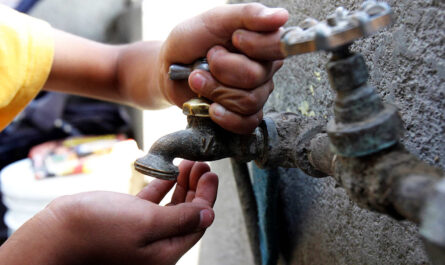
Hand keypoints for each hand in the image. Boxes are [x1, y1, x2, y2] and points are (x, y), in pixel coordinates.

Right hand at [0, 161, 217, 264]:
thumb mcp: (146, 223)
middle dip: (197, 189)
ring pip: (171, 207)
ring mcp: (141, 232)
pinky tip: (168, 173)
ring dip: (182, 185)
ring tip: (189, 164)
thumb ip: (181, 220)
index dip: (207, 197)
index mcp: (165, 252)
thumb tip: (209, 215)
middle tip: (202, 165)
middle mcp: (156, 245)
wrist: (55, 234)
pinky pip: (152, 204)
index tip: (211, 174)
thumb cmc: (98, 230)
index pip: (197, 223)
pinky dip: (162, 187)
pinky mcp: (127, 220)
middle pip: (187, 214)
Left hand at [159, 3, 287, 133]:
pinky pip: (247, 123)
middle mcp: (264, 69)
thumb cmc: (192, 41)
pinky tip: (211, 108)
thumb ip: (248, 15)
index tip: (234, 39)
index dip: (253, 46)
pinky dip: (226, 117)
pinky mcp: (244, 115)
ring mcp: (256, 93)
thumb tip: (281, 17)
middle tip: (207, 61)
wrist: (169, 68)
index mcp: (263, 42)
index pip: (278, 46)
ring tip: (198, 80)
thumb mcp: (215, 19)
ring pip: (248, 101)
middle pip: (256, 77)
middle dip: (222, 69)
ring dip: (215, 90)